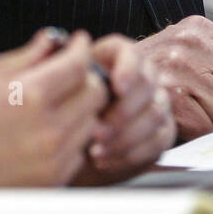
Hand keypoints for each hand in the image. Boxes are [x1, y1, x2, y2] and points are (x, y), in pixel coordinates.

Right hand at [0, 29, 107, 185]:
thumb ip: (25, 56)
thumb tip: (53, 41)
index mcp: (30, 94)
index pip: (79, 64)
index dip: (81, 48)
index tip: (78, 43)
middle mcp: (47, 129)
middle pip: (95, 94)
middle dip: (85, 77)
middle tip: (69, 73)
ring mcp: (51, 160)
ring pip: (90, 124)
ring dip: (79, 110)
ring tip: (54, 105)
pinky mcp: (49, 183)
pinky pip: (77, 154)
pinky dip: (69, 140)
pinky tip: (45, 134)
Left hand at [69, 35, 175, 184]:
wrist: (64, 145)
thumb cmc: (57, 111)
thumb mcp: (52, 88)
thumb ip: (58, 70)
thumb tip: (60, 54)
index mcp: (115, 57)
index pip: (131, 53)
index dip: (127, 68)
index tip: (116, 87)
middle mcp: (141, 76)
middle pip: (147, 84)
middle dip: (122, 111)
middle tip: (97, 131)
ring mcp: (155, 103)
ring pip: (155, 114)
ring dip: (124, 136)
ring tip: (96, 150)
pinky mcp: (161, 132)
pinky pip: (159, 141)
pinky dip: (131, 153)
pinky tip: (105, 160)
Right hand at [135, 16, 212, 139]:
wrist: (106, 80)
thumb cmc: (155, 70)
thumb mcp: (192, 53)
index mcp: (201, 29)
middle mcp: (190, 44)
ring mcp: (178, 70)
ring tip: (192, 106)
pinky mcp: (169, 98)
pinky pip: (207, 126)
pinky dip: (197, 129)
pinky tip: (181, 116)